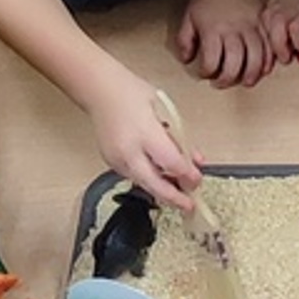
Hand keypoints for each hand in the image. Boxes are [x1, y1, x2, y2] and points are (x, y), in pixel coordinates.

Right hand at [85, 66, 201, 209]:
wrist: (100, 91)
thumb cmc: (134, 94)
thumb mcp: (165, 110)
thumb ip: (180, 138)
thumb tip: (196, 161)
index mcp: (145, 134)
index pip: (171, 164)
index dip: (188, 176)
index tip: (198, 180)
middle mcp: (129, 152)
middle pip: (155, 185)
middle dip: (174, 198)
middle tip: (190, 206)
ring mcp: (117, 160)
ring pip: (144, 185)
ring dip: (163, 191)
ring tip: (179, 194)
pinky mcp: (111, 164)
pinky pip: (134, 177)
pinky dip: (150, 180)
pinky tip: (161, 179)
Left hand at [176, 0, 272, 88]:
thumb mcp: (188, 18)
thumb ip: (184, 40)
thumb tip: (186, 59)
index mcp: (212, 30)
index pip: (211, 60)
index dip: (207, 72)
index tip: (205, 73)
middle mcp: (232, 29)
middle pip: (235, 61)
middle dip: (228, 78)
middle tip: (222, 83)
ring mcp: (250, 27)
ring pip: (256, 56)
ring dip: (252, 73)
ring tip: (247, 82)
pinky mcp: (262, 25)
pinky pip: (269, 46)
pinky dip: (268, 60)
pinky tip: (263, 69)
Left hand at [262, 0, 298, 61]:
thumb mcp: (284, 1)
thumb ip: (282, 18)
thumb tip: (286, 38)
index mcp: (267, 12)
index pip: (261, 38)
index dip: (273, 47)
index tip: (283, 49)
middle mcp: (271, 16)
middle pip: (267, 45)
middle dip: (280, 53)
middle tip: (291, 53)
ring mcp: (284, 18)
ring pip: (279, 46)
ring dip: (291, 50)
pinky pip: (298, 42)